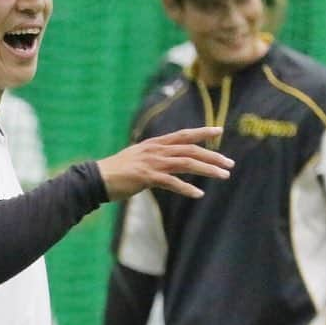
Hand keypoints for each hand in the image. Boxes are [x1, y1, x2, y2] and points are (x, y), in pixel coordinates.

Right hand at [96, 126, 232, 201]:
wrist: (95, 178)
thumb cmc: (116, 172)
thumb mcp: (137, 159)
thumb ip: (153, 158)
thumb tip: (165, 163)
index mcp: (154, 144)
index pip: (183, 135)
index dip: (202, 132)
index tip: (219, 131)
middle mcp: (155, 150)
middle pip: (190, 149)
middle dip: (212, 155)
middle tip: (230, 164)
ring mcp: (151, 163)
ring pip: (186, 163)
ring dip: (207, 169)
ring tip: (223, 176)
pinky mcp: (146, 177)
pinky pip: (171, 182)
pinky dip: (186, 188)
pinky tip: (198, 194)